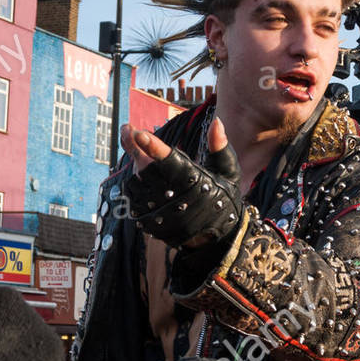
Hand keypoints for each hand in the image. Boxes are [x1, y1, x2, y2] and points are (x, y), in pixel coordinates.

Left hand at [121, 118, 241, 249]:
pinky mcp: (149, 223)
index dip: (153, 148)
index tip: (138, 132)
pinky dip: (134, 184)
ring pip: (134, 183)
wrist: (215, 238)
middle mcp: (175, 198)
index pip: (170, 162)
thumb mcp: (228, 172)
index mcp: (195, 182)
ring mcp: (159, 213)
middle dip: (136, 148)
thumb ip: (219, 147)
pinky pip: (131, 199)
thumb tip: (216, 121)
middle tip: (132, 132)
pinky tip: (142, 178)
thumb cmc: (222, 198)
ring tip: (143, 157)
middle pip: (145, 169)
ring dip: (135, 166)